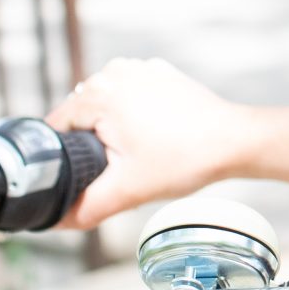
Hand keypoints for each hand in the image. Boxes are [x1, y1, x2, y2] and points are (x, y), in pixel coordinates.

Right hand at [49, 57, 251, 230]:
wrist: (235, 141)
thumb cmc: (185, 159)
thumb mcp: (126, 190)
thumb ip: (82, 208)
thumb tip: (53, 220)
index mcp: (99, 92)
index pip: (56, 126)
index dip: (63, 156)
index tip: (86, 174)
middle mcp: (115, 72)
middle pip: (80, 117)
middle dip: (90, 145)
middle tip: (121, 167)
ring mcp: (139, 69)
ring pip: (104, 109)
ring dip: (112, 132)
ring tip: (140, 153)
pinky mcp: (159, 75)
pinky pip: (129, 99)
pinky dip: (133, 119)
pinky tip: (154, 138)